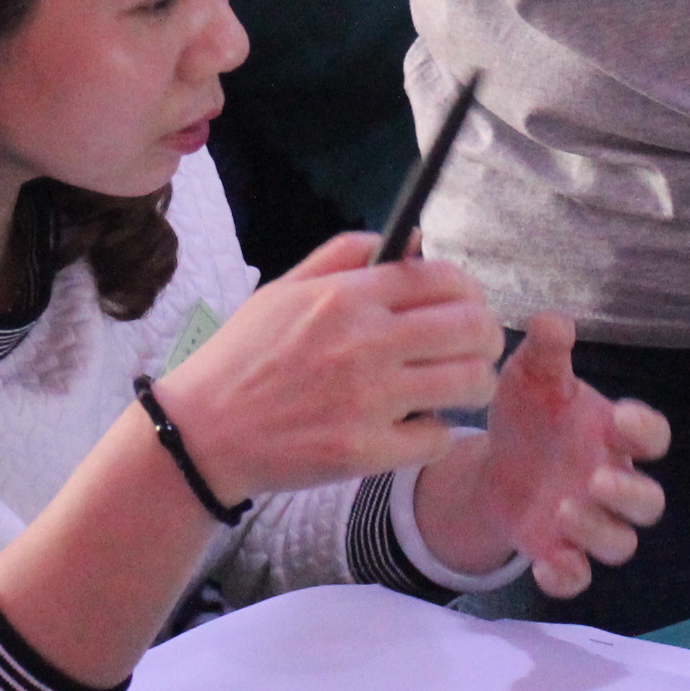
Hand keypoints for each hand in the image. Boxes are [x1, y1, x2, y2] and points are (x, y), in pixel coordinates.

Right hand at [151, 233, 501, 501]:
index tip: (468, 305)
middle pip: (472, 328)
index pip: (444, 279)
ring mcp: (368, 400)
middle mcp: (365, 342)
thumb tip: (410, 239)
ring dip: (473, 384)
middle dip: (487, 336)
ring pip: (468, 383)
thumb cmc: (243, 357)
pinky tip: (420, 428)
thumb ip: (346, 254)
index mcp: (346, 297)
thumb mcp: (284, 289)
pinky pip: (438, 439)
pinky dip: (438, 434)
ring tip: (457, 388)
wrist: (202, 433)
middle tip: (477, 348)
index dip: (470, 291)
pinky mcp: (366, 451)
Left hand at [419, 315, 669, 596]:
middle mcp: (613, 482)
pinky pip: (578, 579)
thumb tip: (554, 320)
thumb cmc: (530, 414)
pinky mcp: (560, 554)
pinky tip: (545, 565)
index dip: (644, 431)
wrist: (496, 463)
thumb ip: (545, 351)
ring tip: (561, 509)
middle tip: (594, 478)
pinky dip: (567, 577)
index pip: (653, 436)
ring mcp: (589, 523)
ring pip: (621, 543)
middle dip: (628, 493)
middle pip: (648, 502)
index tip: (618, 419)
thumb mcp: (530, 378)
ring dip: (598, 532)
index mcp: (614, 436)